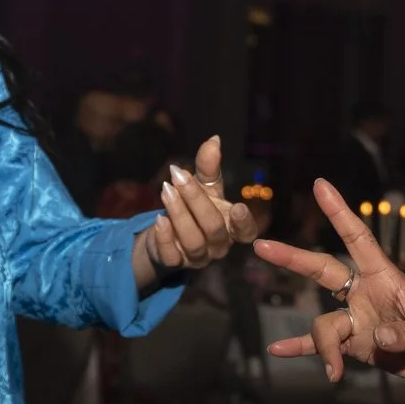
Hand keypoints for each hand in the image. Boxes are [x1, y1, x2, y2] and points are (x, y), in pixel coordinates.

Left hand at [140, 135, 258, 272]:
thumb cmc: (194, 206)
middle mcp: (218, 246)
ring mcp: (197, 258)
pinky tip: (159, 219)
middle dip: (196, 201)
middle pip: (213, 228)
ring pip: (193, 241)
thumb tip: (214, 140)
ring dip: (179, 214)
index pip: (246, 232)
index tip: (238, 206)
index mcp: (231, 227)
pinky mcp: (175, 263)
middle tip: (179, 177)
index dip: (244, 223)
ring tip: (166, 190)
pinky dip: (165, 238)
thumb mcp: (203, 186)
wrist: (165, 232)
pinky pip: (171, 257)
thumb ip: (209, 167)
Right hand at [254, 179, 404, 383]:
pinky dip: (303, 350)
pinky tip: (277, 351)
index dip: (340, 213)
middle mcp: (366, 294)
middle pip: (322, 271)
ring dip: (324, 347)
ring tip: (335, 371)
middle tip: (262, 246)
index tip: (321, 185)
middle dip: (293, 259)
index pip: (359, 239)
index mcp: (386, 277)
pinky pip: (325, 347)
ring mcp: (360, 320)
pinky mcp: (359, 347)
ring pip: (324, 325)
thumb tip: (379, 338)